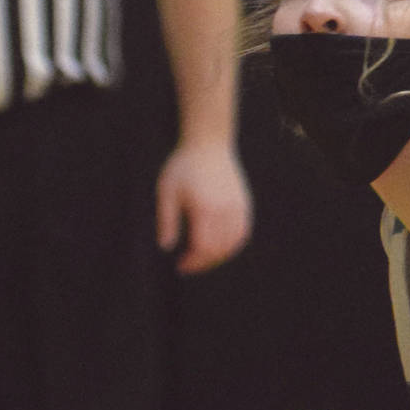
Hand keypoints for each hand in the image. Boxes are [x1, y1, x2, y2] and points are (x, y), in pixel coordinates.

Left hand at [158, 141, 253, 273]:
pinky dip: (232, 245)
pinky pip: (242, 234)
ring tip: (202, 258)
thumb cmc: (183, 166)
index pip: (203, 248)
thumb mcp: (167, 191)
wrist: (208, 143)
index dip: (192, 262)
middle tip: (188, 265)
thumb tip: (165, 247)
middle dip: (203, 263)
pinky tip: (219, 248)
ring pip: (233, 244)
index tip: (180, 266)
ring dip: (218, 256)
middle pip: (218, 250)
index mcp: (204, 208)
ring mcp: (237, 208)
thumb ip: (166, 220)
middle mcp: (224, 210)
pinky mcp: (244, 205)